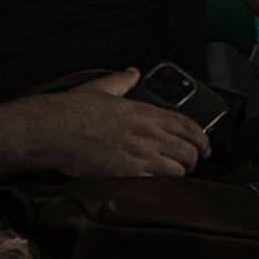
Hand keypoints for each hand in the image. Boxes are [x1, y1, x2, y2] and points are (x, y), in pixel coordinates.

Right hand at [13, 75, 212, 179]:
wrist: (52, 130)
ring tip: (176, 175)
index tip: (206, 146)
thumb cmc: (72, 110)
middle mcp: (147, 133)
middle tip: (190, 164)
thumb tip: (132, 72)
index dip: (202, 139)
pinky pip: (160, 183)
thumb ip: (121, 81)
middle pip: (188, 150)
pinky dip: (165, 186)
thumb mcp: (100, 88)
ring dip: (180, 173)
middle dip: (194, 159)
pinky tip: (160, 186)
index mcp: (144, 112)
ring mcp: (139, 154)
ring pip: (179, 169)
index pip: (187, 126)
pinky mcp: (127, 174)